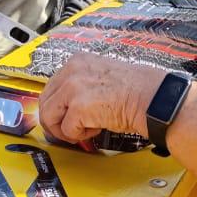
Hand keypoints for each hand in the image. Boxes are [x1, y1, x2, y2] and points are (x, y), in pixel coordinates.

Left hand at [37, 54, 163, 144]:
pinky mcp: (78, 107)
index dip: (57, 107)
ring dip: (65, 129)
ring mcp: (73, 88)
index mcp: (77, 61)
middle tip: (69, 130)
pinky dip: (80, 135)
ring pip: (49, 117)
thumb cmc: (134, 90)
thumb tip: (65, 106)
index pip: (51, 87)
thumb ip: (80, 85)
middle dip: (55, 121)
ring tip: (84, 129)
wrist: (151, 98)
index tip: (63, 117)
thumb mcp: (101, 77)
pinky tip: (96, 128)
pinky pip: (67, 130)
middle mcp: (72, 71)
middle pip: (45, 102)